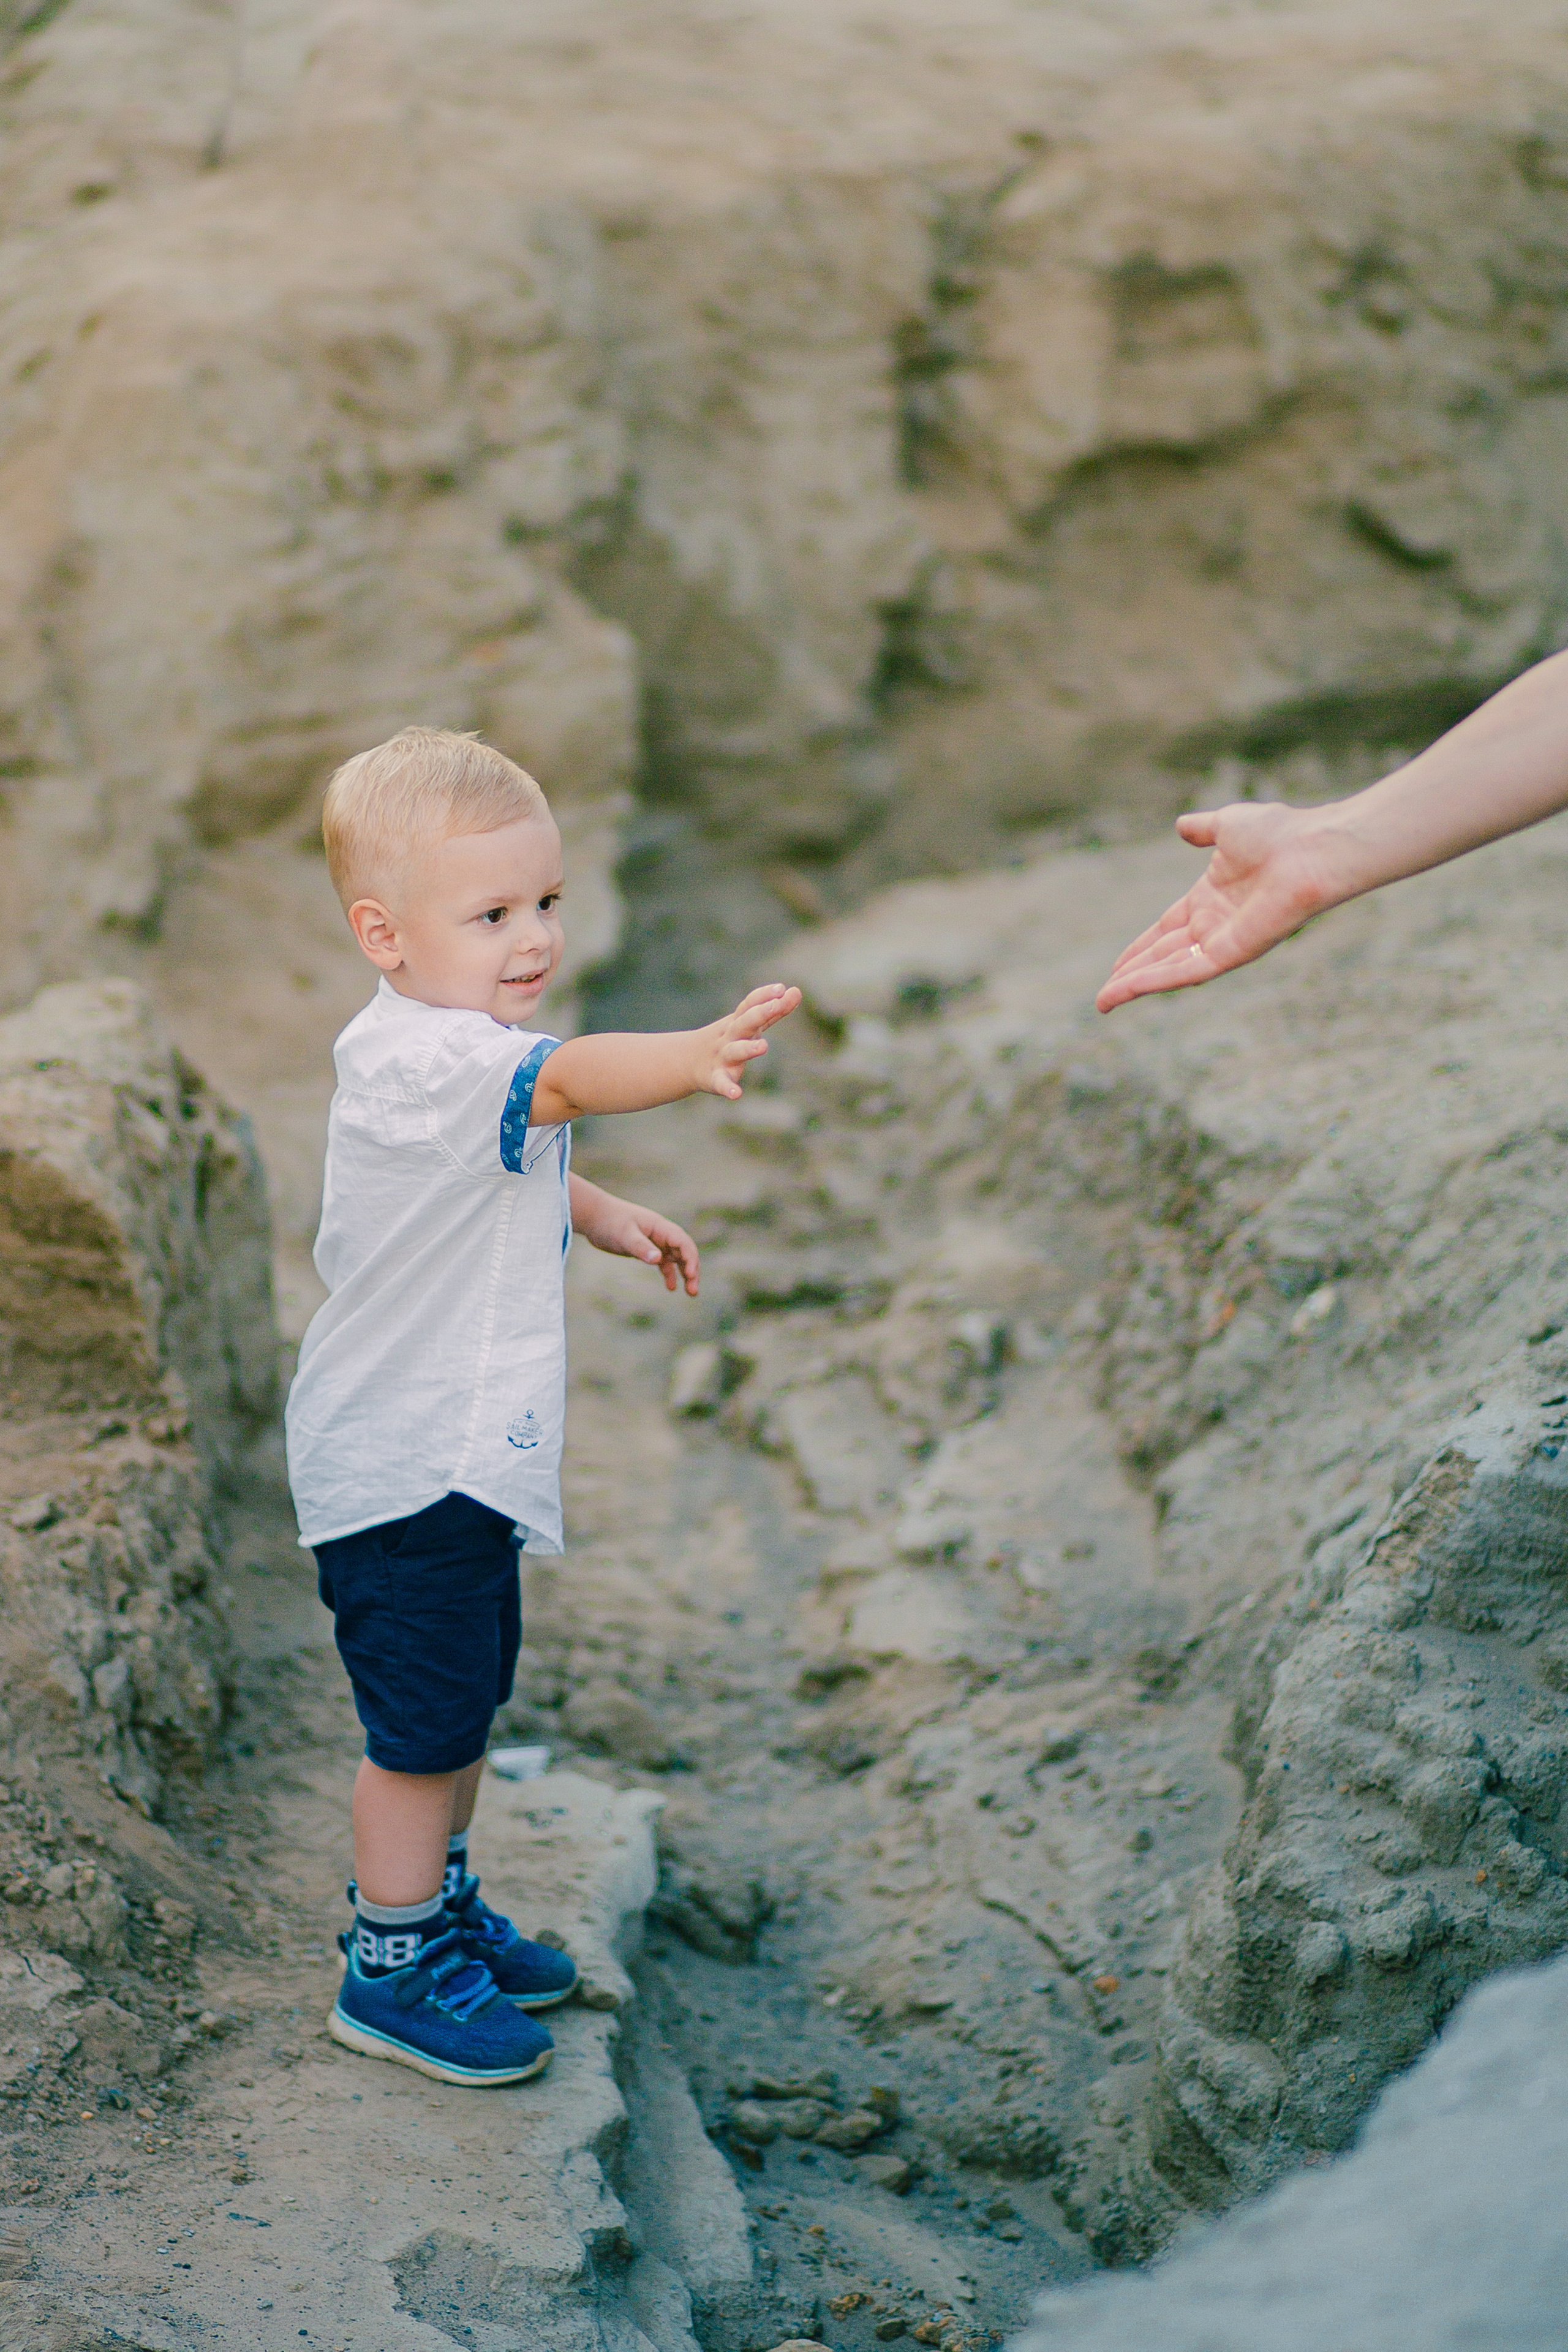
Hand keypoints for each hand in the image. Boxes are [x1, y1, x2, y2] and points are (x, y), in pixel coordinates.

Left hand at [571, 1180, 699, 1294]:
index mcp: (661, 1227)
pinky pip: (664, 1263)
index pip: (683, 1242)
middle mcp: (662, 1234)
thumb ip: (641, 1247)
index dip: (690, 1258)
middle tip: (693, 1291)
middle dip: (692, 1270)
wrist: (594, 1217)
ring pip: (677, 1259)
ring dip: (685, 1274)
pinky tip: (671, 1288)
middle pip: (685, 1252)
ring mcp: (656, 1242)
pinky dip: (669, 1274)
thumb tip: (658, 1259)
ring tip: (691, 1293)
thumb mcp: (625, 1235)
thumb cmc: (610, 1222)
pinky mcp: (647, 1250)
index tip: (690, 1275)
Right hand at [696, 982, 801, 1098]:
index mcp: (738, 1022)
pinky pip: (722, 1083)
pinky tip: (736, 1095)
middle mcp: (730, 1036)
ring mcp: (722, 1057)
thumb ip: (775, 1011)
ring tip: (763, 1046)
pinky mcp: (716, 1079)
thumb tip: (797, 991)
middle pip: (744, 1023)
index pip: (749, 1005)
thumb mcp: (750, 1024)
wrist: (689, 1061)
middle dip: (759, 1013)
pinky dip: (728, 1088)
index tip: (781, 988)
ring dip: (748, 1048)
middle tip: (776, 1005)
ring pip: (735, 1051)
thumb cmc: (730, 1039)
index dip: (764, 996)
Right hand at [1096, 803, 1357, 1011]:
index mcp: (1212, 897)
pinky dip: (1155, 981)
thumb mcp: (1227, 825)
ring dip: (1135, 986)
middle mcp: (1215, 924)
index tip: (1117, 964)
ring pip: (1169, 969)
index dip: (1141, 947)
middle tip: (1104, 996)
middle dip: (1132, 975)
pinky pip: (1186, 972)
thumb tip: (1182, 826)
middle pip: (1163, 956)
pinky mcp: (1231, 954)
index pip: (1167, 929)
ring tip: (1104, 1002)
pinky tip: (1127, 989)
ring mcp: (1223, 942)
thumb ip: (1203, 830)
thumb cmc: (1280, 833)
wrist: (1312, 849)